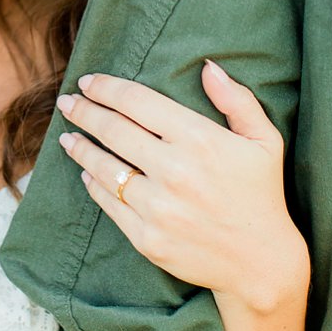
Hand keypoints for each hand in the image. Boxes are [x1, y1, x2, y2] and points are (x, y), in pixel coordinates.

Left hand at [57, 61, 307, 313]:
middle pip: (112, 130)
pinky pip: (107, 203)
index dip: (106, 88)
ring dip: (79, 148)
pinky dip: (92, 184)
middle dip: (83, 112)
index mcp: (200, 141)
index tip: (87, 82)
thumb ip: (238, 100)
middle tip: (67, 102)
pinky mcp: (145, 237)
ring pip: (102, 167)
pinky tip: (86, 173)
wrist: (261, 264)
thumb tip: (208, 66)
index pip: (137, 102)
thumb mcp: (265, 141)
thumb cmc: (261, 195)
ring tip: (66, 136)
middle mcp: (175, 171)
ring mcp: (157, 207)